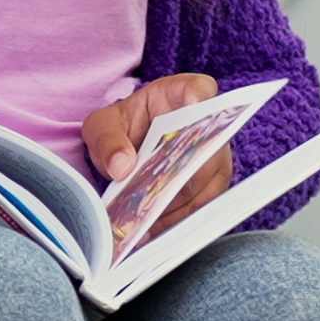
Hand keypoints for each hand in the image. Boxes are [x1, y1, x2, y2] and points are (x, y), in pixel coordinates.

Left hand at [83, 73, 232, 237]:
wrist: (132, 146)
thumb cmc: (122, 128)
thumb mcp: (103, 126)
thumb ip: (107, 140)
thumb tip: (121, 167)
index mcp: (181, 93)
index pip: (198, 89)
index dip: (198, 99)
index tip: (191, 107)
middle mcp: (209, 123)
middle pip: (205, 149)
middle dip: (176, 178)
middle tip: (149, 200)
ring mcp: (216, 155)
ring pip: (206, 183)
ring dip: (176, 207)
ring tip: (145, 226)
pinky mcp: (214, 184)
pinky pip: (203, 205)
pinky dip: (178, 220)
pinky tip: (154, 231)